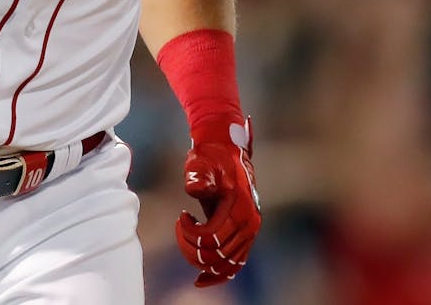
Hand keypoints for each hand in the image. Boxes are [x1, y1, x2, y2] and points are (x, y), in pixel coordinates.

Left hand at [174, 116, 260, 287]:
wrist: (227, 150)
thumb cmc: (211, 156)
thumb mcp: (201, 163)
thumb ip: (199, 176)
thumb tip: (195, 187)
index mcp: (240, 208)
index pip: (213, 238)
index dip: (191, 234)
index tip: (181, 215)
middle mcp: (249, 223)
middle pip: (218, 254)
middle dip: (192, 247)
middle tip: (180, 227)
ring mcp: (250, 231)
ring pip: (226, 264)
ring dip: (202, 261)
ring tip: (186, 242)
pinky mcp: (246, 235)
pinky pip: (235, 264)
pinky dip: (220, 274)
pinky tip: (202, 280)